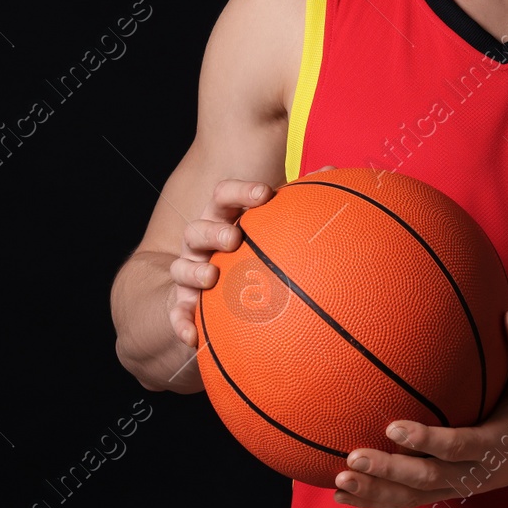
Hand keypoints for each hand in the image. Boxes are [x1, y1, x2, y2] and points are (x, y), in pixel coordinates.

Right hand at [166, 168, 333, 387]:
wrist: (216, 289)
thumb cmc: (252, 247)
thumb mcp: (272, 223)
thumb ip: (297, 200)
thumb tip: (331, 171)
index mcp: (224, 217)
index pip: (224, 195)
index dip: (241, 191)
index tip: (265, 194)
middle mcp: (203, 242)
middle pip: (198, 228)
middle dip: (214, 230)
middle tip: (234, 237)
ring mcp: (191, 272)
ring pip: (181, 267)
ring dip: (194, 272)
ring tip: (211, 278)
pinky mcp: (184, 302)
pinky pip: (176, 313)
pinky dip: (182, 322)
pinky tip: (193, 336)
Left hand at [331, 310, 507, 507]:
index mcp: (497, 443)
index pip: (459, 445)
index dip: (427, 440)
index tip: (393, 426)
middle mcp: (476, 471)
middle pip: (429, 477)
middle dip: (390, 469)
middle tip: (354, 455)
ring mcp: (459, 485)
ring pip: (413, 496)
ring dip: (375, 491)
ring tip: (339, 480)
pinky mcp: (446, 492)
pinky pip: (408, 499)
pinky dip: (375, 499)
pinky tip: (340, 493)